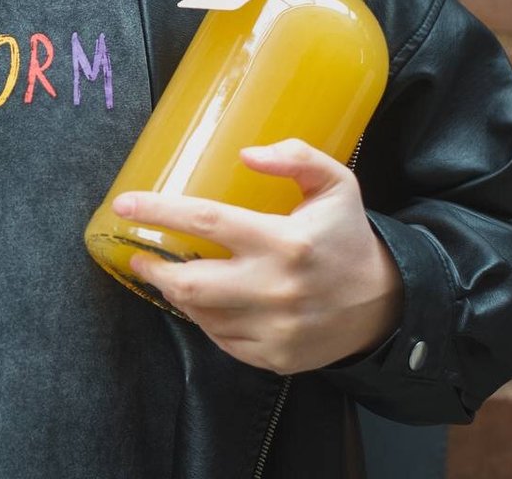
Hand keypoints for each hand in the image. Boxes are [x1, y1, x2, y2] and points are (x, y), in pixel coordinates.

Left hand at [117, 139, 401, 374]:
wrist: (388, 304)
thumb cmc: (348, 236)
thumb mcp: (336, 183)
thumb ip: (296, 157)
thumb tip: (245, 153)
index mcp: (286, 241)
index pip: (206, 221)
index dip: (158, 212)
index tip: (123, 205)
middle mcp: (276, 288)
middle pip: (189, 283)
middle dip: (153, 269)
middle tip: (140, 254)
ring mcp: (274, 329)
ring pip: (199, 314)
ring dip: (177, 293)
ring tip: (173, 274)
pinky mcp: (274, 357)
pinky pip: (220, 338)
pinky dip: (206, 318)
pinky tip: (208, 301)